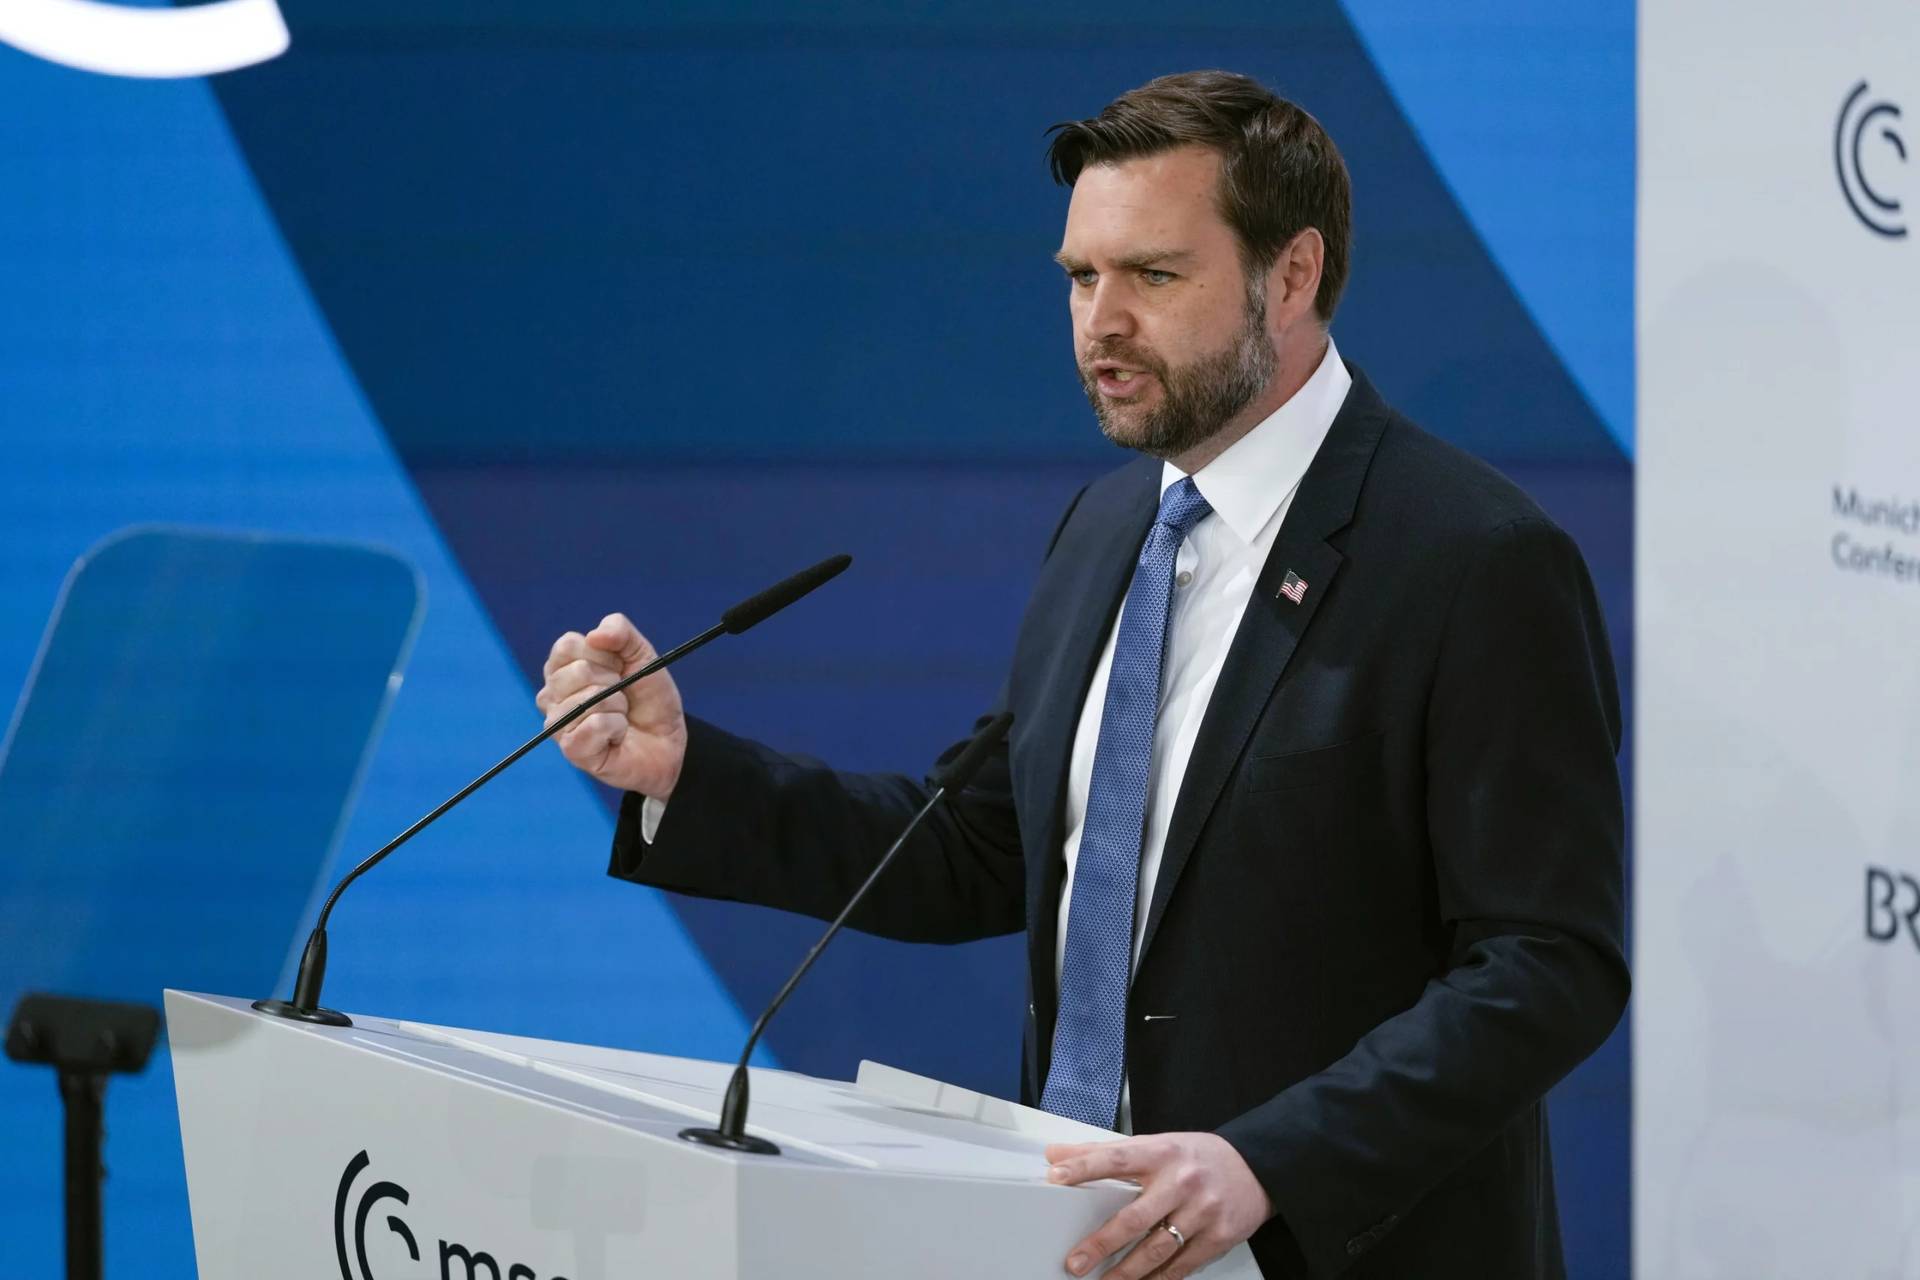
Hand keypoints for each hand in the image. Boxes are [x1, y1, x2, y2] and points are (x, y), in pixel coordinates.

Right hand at [535, 613, 686, 797]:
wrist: (668, 738)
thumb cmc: (648, 698)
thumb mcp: (641, 655)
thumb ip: (620, 631)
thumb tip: (594, 635)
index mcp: (563, 667)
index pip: (567, 646)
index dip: (603, 654)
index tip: (619, 668)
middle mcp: (552, 694)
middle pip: (578, 672)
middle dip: (613, 682)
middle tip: (622, 697)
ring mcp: (559, 723)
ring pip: (587, 700)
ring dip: (617, 707)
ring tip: (621, 717)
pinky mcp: (571, 749)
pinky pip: (595, 725)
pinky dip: (617, 727)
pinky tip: (617, 736)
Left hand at [1045, 1132, 1272, 1278]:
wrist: (1257, 1168)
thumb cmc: (1198, 1157)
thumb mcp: (1157, 1144)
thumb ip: (1106, 1152)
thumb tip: (1056, 1156)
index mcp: (1162, 1153)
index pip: (1117, 1157)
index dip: (1085, 1166)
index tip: (1056, 1176)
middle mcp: (1181, 1182)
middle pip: (1135, 1217)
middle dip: (1102, 1243)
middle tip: (1076, 1262)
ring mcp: (1202, 1212)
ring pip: (1157, 1250)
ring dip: (1127, 1272)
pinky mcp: (1218, 1238)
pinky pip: (1181, 1266)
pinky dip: (1158, 1279)